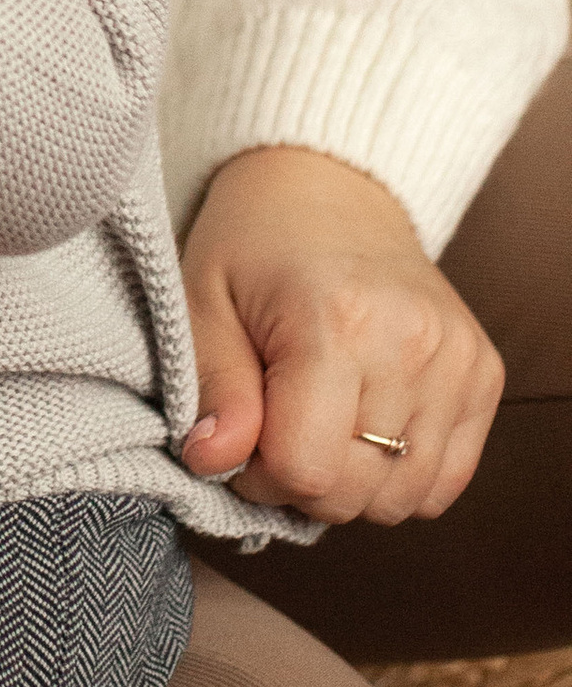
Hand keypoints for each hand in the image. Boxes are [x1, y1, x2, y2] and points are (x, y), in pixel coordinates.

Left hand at [178, 144, 503, 521]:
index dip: (259, 474)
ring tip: (321, 427)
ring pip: (406, 497)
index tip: (243, 436)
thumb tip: (210, 461)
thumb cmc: (256, 243)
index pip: (306, 469)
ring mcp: (459, 360)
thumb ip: (211, 388)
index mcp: (336, 322)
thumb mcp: (200, 302)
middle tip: (276, 429)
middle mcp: (412, 343)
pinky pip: (448, 478)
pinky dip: (402, 477)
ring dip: (354, 486)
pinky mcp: (485, 373)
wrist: (333, 189)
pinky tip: (366, 432)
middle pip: (357, 492)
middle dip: (303, 484)